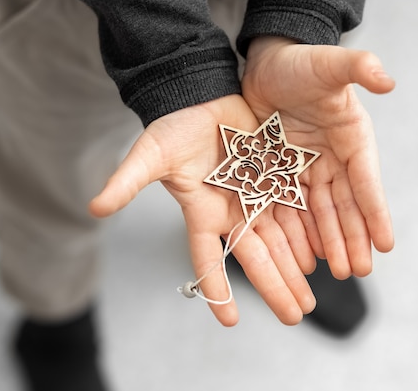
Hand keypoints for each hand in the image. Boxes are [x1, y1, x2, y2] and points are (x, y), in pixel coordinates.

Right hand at [88, 95, 314, 325]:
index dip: (217, 290)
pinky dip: (308, 234)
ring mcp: (257, 196)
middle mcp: (233, 211)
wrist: (203, 96)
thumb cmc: (173, 126)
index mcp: (203, 213)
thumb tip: (95, 207)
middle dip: (276, 288)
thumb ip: (128, 182)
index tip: (230, 321)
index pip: (209, 260)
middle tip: (295, 317)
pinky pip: (296, 210)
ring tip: (310, 301)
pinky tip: (322, 257)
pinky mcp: (277, 177)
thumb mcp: (151, 154)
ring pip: (281, 240)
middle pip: (257, 257)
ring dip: (295, 271)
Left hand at [242, 37, 395, 279]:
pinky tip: (305, 255)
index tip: (386, 244)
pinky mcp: (283, 173)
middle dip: (353, 239)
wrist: (267, 64)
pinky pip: (292, 208)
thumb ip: (357, 66)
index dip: (375, 213)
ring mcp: (308, 169)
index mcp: (352, 138)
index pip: (366, 181)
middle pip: (345, 206)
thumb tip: (386, 80)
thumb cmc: (300, 62)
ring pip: (320, 214)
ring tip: (336, 271)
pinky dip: (300, 232)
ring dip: (329, 242)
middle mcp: (334, 159)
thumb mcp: (328, 63)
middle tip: (358, 270)